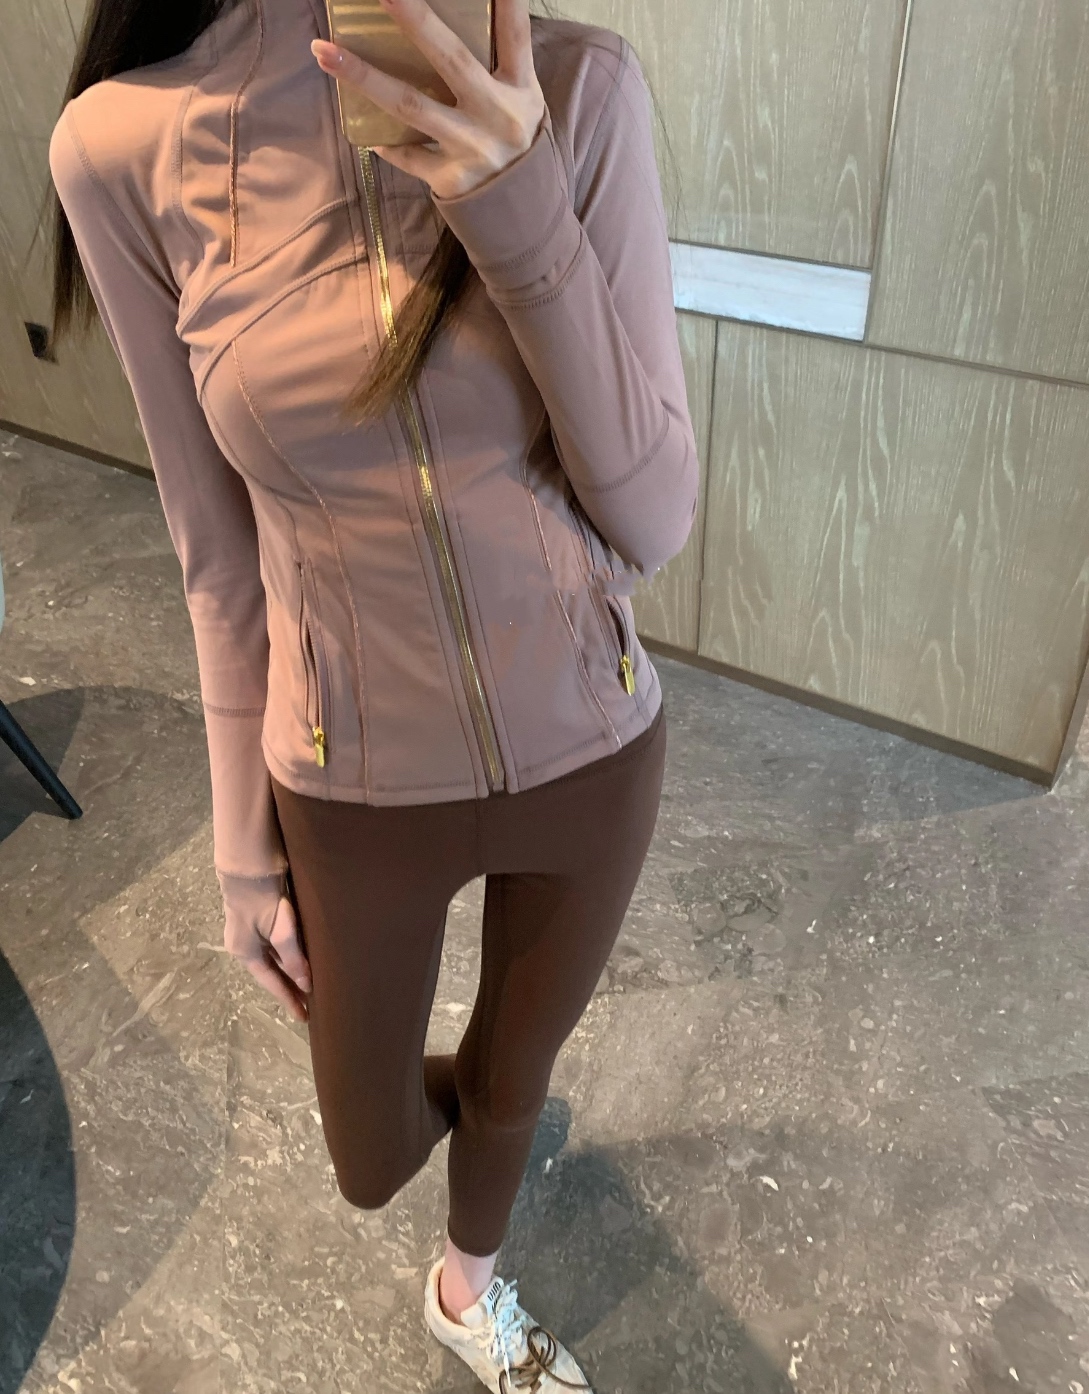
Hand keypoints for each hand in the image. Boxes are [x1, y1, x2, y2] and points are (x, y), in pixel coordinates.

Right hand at [220, 873, 312, 1022]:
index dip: (288, 999)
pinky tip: (301, 955)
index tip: (303, 1017)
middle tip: (310, 1003)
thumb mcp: (281, 931)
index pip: (271, 983)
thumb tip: (305, 984)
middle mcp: (245, 944)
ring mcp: (250, 930)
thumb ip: (294, 958)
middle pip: (272, 971)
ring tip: (309, 983)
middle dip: (290, 986)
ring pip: (274, 957)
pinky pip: (276, 943)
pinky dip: (289, 953)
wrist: (250, 862)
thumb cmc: (263, 899)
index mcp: (245, 952)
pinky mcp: (259, 916)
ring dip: (291, 968)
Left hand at [310, 0, 545, 199]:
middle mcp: (497, 115)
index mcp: (520, 89)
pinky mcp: (451, 178)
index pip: (513, 35)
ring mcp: (472, 148)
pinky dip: (387, 143)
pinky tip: (366, 133)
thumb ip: (501, 62)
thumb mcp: (523, 99)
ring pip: (411, 107)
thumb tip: (470, 12)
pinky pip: (409, 155)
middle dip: (416, 22)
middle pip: (452, 60)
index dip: (504, 2)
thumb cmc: (515, 140)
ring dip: (364, 77)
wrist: (525, 212)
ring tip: (324, 51)